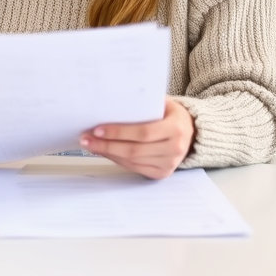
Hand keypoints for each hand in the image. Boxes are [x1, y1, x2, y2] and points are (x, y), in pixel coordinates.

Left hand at [80, 98, 194, 179]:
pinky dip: (117, 160)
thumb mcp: (161, 103)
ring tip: (90, 145)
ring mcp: (170, 163)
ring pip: (132, 161)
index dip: (119, 132)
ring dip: (108, 153)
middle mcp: (175, 148)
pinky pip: (135, 168)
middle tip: (85, 139)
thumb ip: (140, 104)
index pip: (143, 132)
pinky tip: (105, 152)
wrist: (190, 130)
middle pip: (134, 150)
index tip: (97, 129)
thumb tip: (108, 106)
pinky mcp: (162, 172)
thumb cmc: (169, 113)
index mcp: (176, 128)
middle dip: (106, 145)